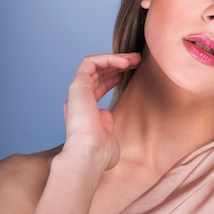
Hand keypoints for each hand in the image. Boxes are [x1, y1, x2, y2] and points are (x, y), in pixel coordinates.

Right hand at [63, 53, 140, 170]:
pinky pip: (90, 63)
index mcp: (83, 111)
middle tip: (137, 60)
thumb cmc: (101, 153)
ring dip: (115, 58)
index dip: (113, 77)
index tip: (130, 73)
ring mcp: (77, 92)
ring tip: (135, 58)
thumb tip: (107, 114)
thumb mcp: (110, 138)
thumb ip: (108, 126)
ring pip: (94, 65)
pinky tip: (124, 62)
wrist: (90, 154)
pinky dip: (107, 58)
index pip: (97, 87)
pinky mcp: (78, 85)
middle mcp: (78, 99)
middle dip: (118, 64)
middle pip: (97, 73)